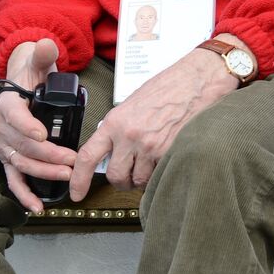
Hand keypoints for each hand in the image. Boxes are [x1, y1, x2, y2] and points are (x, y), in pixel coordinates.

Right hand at [0, 39, 72, 213]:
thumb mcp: (37, 63)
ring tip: (67, 176)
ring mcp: (4, 146)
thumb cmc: (31, 76)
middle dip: (49, 154)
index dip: (28, 126)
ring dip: (44, 172)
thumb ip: (43, 54)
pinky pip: (14, 179)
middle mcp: (1, 129)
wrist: (19, 86)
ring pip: (22, 163)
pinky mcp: (9, 158)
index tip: (43, 134)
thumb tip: (47, 43)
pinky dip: (24, 194)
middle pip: (24, 145)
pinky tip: (37, 206)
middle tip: (73, 160)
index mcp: (8, 105)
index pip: (16, 117)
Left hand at [69, 38, 244, 199]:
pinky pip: (159, 174)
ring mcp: (150, 145)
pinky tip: (166, 158)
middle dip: (122, 181)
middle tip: (129, 176)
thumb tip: (111, 150)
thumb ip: (119, 128)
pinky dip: (161, 171)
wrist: (197, 80)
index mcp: (116, 122)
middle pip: (116, 176)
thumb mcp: (133, 105)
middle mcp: (130, 136)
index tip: (76, 193)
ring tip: (151, 164)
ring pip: (139, 179)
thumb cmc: (169, 88)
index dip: (79, 179)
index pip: (88, 156)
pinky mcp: (170, 151)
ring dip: (143, 177)